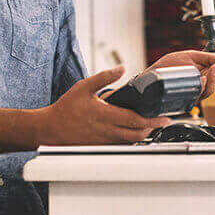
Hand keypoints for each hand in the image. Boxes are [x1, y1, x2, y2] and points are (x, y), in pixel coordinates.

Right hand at [40, 66, 170, 144]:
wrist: (49, 129)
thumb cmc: (66, 108)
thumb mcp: (84, 87)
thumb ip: (104, 77)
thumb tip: (121, 68)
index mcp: (105, 116)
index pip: (135, 120)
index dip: (153, 120)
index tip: (164, 117)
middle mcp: (107, 131)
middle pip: (137, 134)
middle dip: (153, 128)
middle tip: (162, 121)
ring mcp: (104, 141)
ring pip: (130, 141)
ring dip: (143, 134)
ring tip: (151, 124)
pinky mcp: (101, 146)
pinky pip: (121, 144)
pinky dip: (130, 139)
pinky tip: (132, 130)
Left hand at [147, 50, 214, 98]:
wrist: (151, 74)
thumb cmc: (167, 66)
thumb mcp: (190, 55)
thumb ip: (206, 57)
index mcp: (204, 74)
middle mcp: (201, 85)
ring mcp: (194, 92)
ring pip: (210, 89)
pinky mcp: (186, 97)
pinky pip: (197, 94)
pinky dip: (202, 85)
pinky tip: (204, 77)